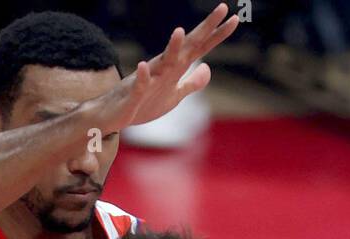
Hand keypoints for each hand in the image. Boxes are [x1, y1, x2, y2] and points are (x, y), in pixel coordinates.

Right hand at [89, 4, 238, 133]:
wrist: (114, 116)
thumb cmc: (144, 104)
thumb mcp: (175, 96)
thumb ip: (192, 83)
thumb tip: (208, 67)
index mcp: (174, 69)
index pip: (200, 48)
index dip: (216, 35)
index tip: (234, 19)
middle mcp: (163, 68)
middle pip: (188, 47)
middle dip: (204, 29)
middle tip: (222, 8)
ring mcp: (149, 80)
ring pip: (162, 62)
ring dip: (172, 48)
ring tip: (180, 31)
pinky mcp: (134, 95)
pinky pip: (139, 85)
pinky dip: (142, 77)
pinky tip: (144, 66)